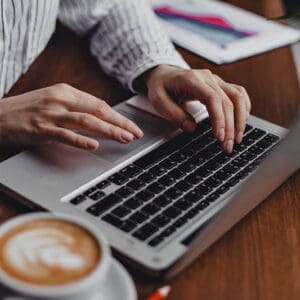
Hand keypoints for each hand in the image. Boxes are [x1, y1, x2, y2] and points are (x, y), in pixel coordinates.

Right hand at [0, 84, 142, 149]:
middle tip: (136, 133)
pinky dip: (80, 140)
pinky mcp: (40, 129)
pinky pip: (64, 134)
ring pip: (86, 121)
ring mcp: (50, 114)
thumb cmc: (28, 110)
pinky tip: (94, 145)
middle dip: (120, 123)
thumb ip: (76, 108)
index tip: (132, 125)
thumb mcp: (54, 102)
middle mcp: (61, 99)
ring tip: (125, 138)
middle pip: (98, 111)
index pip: (100, 104)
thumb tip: (101, 118)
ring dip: (108, 130)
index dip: (119, 116)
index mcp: (66, 92)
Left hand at [144, 65, 250, 152]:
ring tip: (237, 138)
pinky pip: (238, 93)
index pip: (213, 98)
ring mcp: (216, 80)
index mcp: (192, 80)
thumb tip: (192, 128)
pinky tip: (242, 122)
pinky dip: (243, 108)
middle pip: (227, 101)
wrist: (164, 74)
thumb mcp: (159, 101)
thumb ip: (175, 114)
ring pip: (237, 97)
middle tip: (228, 146)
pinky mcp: (220, 85)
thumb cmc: (161, 87)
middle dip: (230, 126)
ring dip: (240, 119)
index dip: (219, 118)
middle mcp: (208, 78)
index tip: (220, 136)